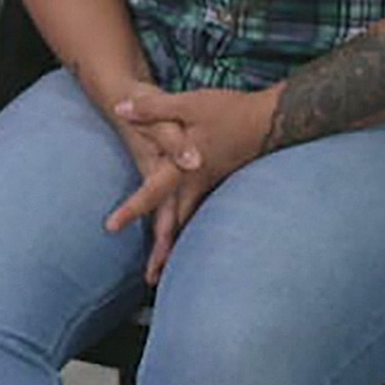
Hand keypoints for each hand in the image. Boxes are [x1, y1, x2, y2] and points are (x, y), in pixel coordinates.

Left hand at [106, 83, 274, 283]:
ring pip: (190, 222)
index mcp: (186, 168)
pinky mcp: (218, 184)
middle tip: (150, 280)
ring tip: (164, 270)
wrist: (274, 119)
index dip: (132, 209)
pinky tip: (187, 242)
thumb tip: (120, 108)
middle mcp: (198, 184)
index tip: (110, 226)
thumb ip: (152, 110)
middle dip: (164, 252)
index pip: (153, 192)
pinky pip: (202, 214)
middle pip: (177, 224)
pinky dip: (191, 230)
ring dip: (178, 246)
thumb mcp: (189, 103)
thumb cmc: (231, 111)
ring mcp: (211, 187)